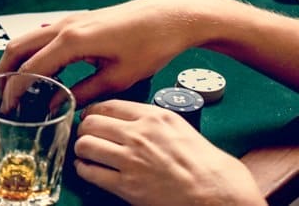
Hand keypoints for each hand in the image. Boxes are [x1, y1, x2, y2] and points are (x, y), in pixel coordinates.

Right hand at [0, 0, 208, 104]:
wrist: (169, 16)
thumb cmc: (149, 46)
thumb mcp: (118, 78)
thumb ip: (83, 93)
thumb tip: (58, 108)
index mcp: (71, 41)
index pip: (31, 68)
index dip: (16, 91)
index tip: (9, 110)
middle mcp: (63, 27)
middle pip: (18, 48)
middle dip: (5, 73)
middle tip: (3, 99)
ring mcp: (68, 21)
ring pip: (27, 40)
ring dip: (17, 62)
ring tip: (16, 88)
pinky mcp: (77, 21)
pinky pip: (43, 37)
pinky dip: (33, 54)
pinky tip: (43, 73)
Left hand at [74, 100, 264, 205]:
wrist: (220, 195)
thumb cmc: (207, 164)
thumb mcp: (180, 128)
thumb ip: (152, 121)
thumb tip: (128, 120)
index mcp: (153, 117)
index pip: (106, 106)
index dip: (94, 113)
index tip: (92, 118)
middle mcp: (139, 135)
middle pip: (90, 123)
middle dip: (85, 130)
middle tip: (87, 136)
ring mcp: (131, 160)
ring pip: (85, 145)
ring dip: (82, 149)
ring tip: (87, 153)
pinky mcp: (127, 186)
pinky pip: (89, 172)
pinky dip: (84, 170)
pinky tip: (89, 170)